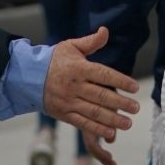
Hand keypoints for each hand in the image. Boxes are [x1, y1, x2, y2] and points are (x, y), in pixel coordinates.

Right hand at [41, 27, 138, 164]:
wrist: (28, 77)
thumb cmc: (54, 60)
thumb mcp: (71, 46)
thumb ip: (91, 42)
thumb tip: (105, 31)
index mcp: (78, 68)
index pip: (103, 74)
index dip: (120, 80)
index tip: (135, 87)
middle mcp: (74, 86)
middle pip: (101, 96)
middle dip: (120, 103)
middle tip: (136, 108)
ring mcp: (68, 102)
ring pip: (93, 112)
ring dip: (112, 119)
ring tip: (128, 123)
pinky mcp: (64, 114)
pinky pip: (83, 123)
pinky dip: (97, 129)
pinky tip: (111, 133)